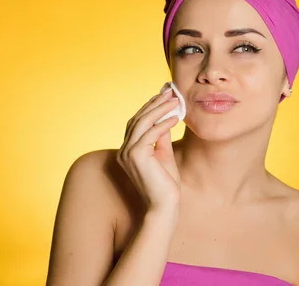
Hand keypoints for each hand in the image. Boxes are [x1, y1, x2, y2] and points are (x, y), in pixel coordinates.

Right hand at [117, 84, 180, 213]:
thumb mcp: (164, 154)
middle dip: (154, 103)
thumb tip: (166, 117)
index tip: (163, 95)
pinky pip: (150, 134)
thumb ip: (161, 136)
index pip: (136, 122)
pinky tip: (175, 118)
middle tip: (170, 92)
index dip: (149, 107)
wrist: (165, 206)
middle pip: (137, 119)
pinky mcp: (136, 156)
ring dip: (160, 109)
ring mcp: (127, 153)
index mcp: (127, 150)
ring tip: (175, 101)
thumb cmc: (165, 184)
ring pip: (142, 123)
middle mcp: (123, 151)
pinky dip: (163, 123)